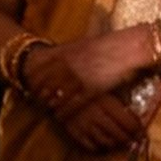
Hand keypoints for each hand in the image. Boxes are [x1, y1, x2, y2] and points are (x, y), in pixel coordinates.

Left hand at [21, 35, 138, 122]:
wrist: (130, 48)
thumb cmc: (111, 45)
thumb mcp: (85, 44)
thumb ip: (71, 51)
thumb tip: (62, 54)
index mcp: (65, 53)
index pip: (39, 69)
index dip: (33, 79)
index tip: (29, 86)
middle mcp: (67, 66)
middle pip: (44, 84)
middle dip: (38, 94)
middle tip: (35, 102)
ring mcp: (77, 78)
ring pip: (55, 96)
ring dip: (49, 104)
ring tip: (46, 110)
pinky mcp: (89, 90)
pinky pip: (70, 105)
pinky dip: (63, 112)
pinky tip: (60, 117)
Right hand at [58, 91, 145, 154]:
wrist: (58, 92)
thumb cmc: (86, 89)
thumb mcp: (105, 90)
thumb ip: (121, 101)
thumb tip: (138, 116)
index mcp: (107, 103)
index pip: (129, 123)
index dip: (138, 131)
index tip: (142, 134)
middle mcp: (97, 115)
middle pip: (119, 134)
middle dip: (128, 140)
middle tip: (133, 141)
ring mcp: (85, 125)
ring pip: (106, 142)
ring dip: (114, 143)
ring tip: (118, 142)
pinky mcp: (74, 131)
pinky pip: (90, 145)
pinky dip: (98, 147)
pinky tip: (101, 143)